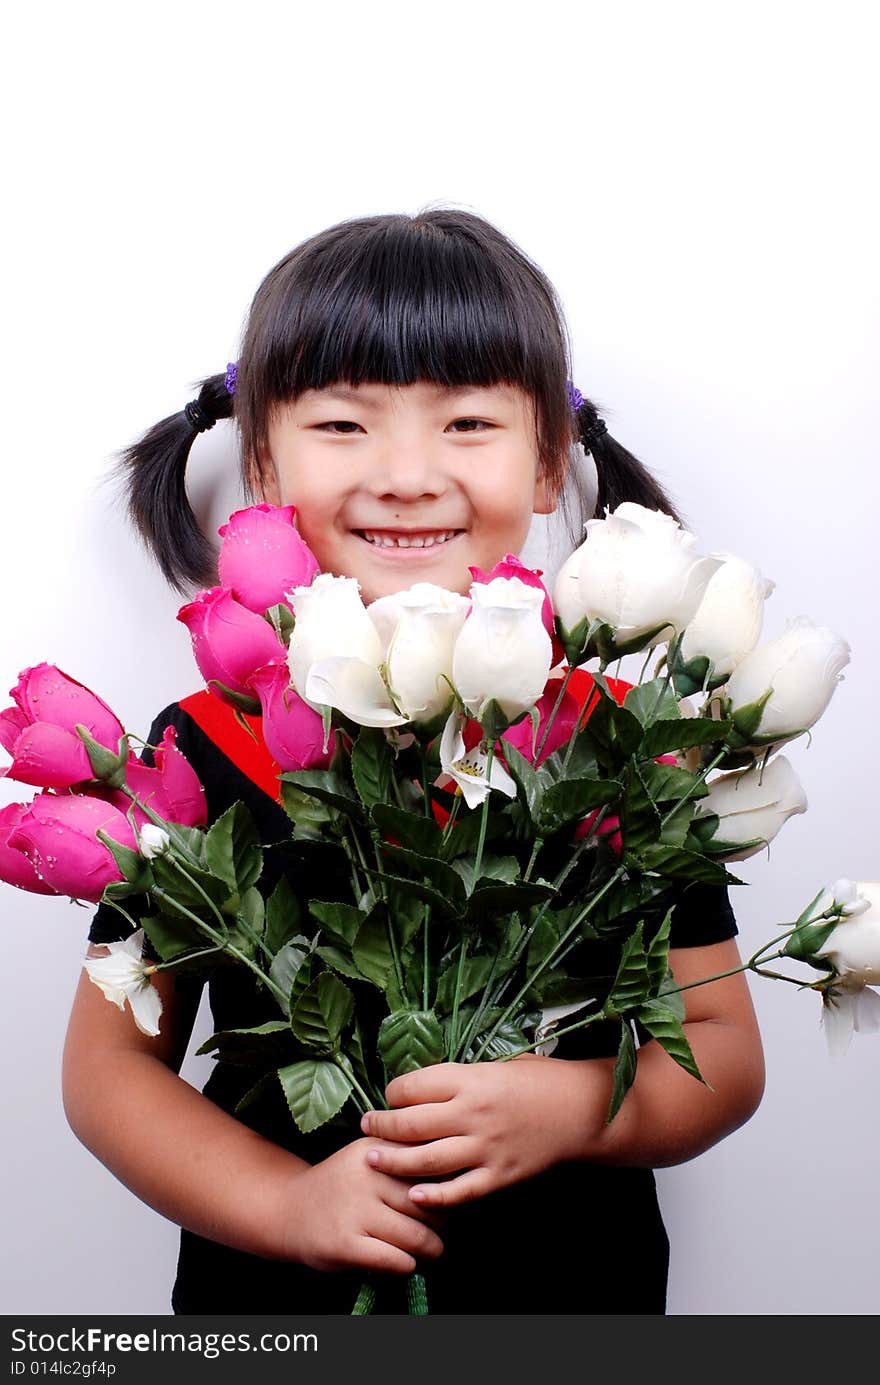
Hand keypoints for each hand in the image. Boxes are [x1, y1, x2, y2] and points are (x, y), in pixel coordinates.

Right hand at [280, 1136, 446, 1274]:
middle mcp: (365, 1174)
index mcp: (374, 1148)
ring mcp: (354, 1209)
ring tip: (433, 1250)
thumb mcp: (367, 1157)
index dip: (445, 1184)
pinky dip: (407, 1265)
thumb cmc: (341, 1186)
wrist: (289, 1210)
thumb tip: (455, 1175)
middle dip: (442, 1221)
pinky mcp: (345, 1243)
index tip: (449, 1195)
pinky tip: (406, 1262)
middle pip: (426, 1202)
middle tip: (443, 1229)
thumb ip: (402, 1158)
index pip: (427, 1165)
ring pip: (415, 1235)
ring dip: (431, 1248)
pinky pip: (394, 1259)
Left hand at [360, 1056, 597, 1207]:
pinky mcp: (499, 1175)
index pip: (413, 1086)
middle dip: (381, 1125)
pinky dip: (434, 1197)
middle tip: (366, 1127)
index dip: (393, 1092)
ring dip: (394, 1161)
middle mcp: (474, 1113)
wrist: (583, 1110)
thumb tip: (424, 1088)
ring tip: (373, 1159)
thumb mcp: (498, 1065)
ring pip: (426, 1160)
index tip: (389, 1096)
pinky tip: (414, 1196)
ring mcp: (486, 1147)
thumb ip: (462, 1079)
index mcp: (472, 1079)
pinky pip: (460, 1191)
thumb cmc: (540, 1081)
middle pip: (411, 1123)